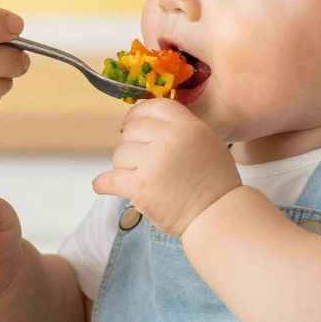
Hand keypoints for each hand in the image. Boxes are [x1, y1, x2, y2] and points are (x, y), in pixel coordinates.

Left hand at [91, 97, 241, 235]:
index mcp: (187, 126)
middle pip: (131, 131)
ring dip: (124, 167)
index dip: (137, 114)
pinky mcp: (141, 188)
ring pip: (119, 155)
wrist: (218, 214)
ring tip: (140, 179)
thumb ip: (179, 128)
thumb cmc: (214, 181)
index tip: (130, 124)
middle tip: (140, 162)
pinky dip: (103, 184)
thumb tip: (144, 123)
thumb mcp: (205, 141)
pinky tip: (102, 185)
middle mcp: (169, 139)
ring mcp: (153, 163)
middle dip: (132, 146)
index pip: (152, 106)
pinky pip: (109, 179)